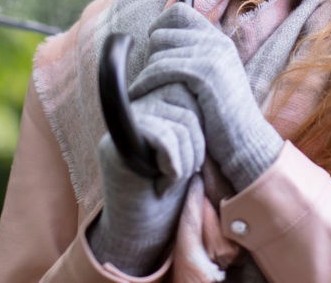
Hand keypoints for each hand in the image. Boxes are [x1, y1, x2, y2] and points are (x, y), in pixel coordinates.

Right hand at [87, 84, 203, 274]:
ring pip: (180, 128)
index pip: (189, 98)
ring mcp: (123, 125)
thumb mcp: (186, 153)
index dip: (198, 138)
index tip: (183, 166)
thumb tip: (215, 99)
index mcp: (152, 107)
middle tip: (174, 178)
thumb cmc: (166, 195)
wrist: (139, 232)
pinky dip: (172, 168)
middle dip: (194, 153)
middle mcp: (135, 110)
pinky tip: (159, 186)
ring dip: (183, 165)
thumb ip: (191, 124)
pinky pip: (164, 139)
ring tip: (166, 182)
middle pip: (188, 113)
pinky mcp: (115, 143)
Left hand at [130, 2, 283, 190]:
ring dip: (146, 72)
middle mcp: (216, 42)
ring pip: (158, 50)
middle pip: (163, 31)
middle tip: (150, 79)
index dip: (160, 26)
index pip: (179, 11)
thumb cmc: (220, 117)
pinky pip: (161, 68)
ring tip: (144, 90)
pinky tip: (139, 94)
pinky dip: (145, 81)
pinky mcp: (203, 73)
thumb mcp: (211, 78)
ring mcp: (211, 56)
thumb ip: (192, 58)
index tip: (156, 50)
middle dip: (151, 55)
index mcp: (218, 40)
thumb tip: (157, 41)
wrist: (244, 142)